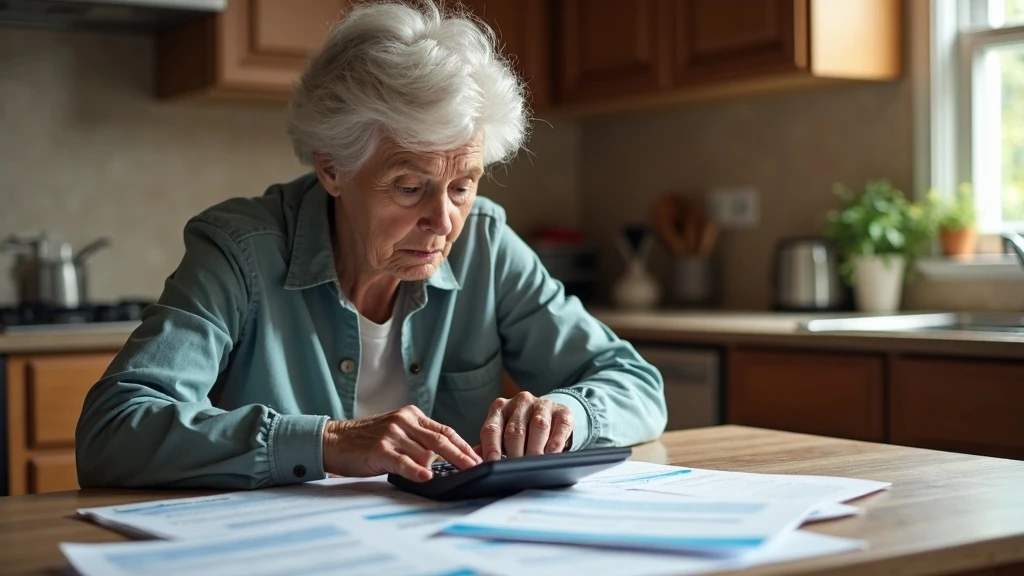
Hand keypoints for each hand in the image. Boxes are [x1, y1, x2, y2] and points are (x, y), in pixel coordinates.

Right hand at [322, 405, 480, 481]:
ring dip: (443, 466)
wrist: (335, 440)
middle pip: (441, 439)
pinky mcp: (379, 449)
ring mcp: (392, 434)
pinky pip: (402, 461)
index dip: (464, 445)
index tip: (479, 458)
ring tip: (461, 476)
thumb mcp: (397, 432)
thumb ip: (419, 439)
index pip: (445, 430)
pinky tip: (426, 476)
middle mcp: (404, 421)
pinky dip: (416, 469)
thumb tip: (448, 456)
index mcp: (412, 415)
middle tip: (477, 468)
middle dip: (462, 456)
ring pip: (424, 451)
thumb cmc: (367, 440)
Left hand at [480, 392, 572, 460]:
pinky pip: (559, 425)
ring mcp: (542, 404)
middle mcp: (520, 402)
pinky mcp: (563, 411)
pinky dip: (555, 441)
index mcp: (500, 409)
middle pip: (515, 430)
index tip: (493, 465)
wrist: (552, 416)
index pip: (491, 429)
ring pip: (538, 426)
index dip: (491, 448)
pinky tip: (552, 453)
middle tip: (515, 470)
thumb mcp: (504, 435)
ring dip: (535, 448)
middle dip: (515, 453)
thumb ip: (489, 446)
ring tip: (534, 465)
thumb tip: (473, 463)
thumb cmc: (523, 430)